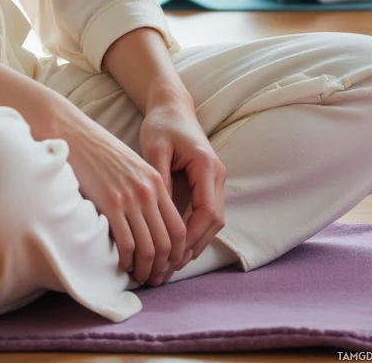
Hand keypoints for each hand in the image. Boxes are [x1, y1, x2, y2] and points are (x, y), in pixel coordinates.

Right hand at [62, 107, 187, 285]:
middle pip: (167, 243)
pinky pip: (127, 243)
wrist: (76, 135)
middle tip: (156, 280)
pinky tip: (123, 265)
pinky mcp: (110, 204)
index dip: (177, 254)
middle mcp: (148, 192)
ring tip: (141, 278)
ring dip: (146, 269)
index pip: (178, 228)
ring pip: (149, 248)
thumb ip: (147, 192)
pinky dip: (127, 260)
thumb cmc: (101, 152)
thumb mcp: (133, 167)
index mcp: (156, 182)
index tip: (169, 266)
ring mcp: (130, 199)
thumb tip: (152, 225)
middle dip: (163, 268)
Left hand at [139, 96, 225, 279]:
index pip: (207, 211)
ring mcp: (216, 180)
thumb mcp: (154, 148)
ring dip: (196, 242)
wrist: (172, 106)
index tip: (171, 251)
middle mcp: (217, 175)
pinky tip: (177, 244)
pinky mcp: (209, 183)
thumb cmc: (161, 123)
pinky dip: (195, 231)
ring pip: (214, 222)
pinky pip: (207, 214)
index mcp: (206, 165)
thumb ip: (159, 180)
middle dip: (194, 245)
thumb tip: (158, 215)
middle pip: (214, 222)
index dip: (191, 235)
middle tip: (169, 265)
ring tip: (172, 262)